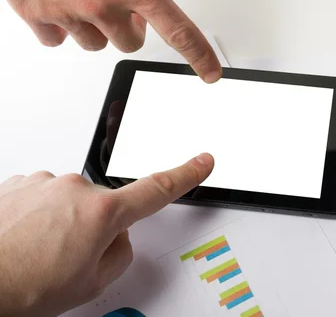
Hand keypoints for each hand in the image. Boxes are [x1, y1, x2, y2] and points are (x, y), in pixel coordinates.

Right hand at [0, 0, 221, 81]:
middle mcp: (100, 2)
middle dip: (132, 26)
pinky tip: (60, 1)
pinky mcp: (32, 11)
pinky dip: (61, 26)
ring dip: (98, 27)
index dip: (198, 55)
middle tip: (124, 4)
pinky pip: (55, 39)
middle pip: (130, 42)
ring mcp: (64, 10)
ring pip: (94, 43)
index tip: (210, 72)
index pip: (176, 30)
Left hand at [0, 153, 213, 316]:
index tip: (202, 162)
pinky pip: (42, 198)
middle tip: (68, 258)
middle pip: (104, 205)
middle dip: (94, 228)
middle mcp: (75, 188)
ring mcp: (44, 183)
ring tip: (38, 252)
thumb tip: (117, 237)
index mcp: (103, 212)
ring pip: (69, 202)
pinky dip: (37, 217)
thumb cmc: (24, 286)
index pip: (158, 189)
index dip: (185, 175)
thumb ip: (119, 252)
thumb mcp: (92, 282)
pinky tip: (22, 239)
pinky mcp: (19, 183)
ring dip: (61, 223)